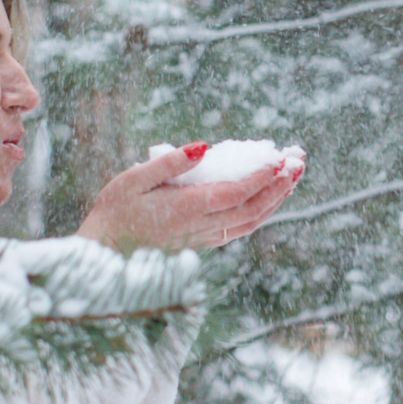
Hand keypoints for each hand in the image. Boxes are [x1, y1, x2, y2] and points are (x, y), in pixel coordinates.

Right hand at [73, 144, 303, 250]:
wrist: (103, 256)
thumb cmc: (114, 211)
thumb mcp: (133, 178)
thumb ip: (169, 162)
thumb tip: (203, 147)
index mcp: (185, 209)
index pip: (235, 192)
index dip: (262, 176)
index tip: (280, 158)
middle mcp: (200, 227)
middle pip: (252, 209)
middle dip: (280, 185)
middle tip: (299, 160)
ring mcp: (204, 238)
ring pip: (251, 222)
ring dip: (276, 199)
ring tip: (293, 176)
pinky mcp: (202, 243)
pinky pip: (240, 228)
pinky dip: (261, 211)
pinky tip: (270, 196)